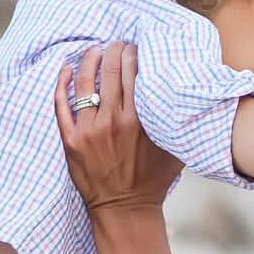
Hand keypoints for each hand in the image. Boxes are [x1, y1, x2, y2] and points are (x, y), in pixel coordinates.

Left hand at [56, 42, 181, 216]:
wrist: (124, 209)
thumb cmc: (153, 180)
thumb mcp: (175, 149)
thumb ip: (179, 122)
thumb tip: (192, 96)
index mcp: (139, 120)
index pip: (135, 71)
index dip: (135, 53)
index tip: (136, 48)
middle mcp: (113, 121)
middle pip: (111, 70)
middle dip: (114, 50)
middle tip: (117, 44)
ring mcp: (89, 130)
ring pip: (85, 82)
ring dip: (89, 59)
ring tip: (94, 50)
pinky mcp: (71, 141)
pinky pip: (61, 105)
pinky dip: (62, 83)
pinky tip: (66, 69)